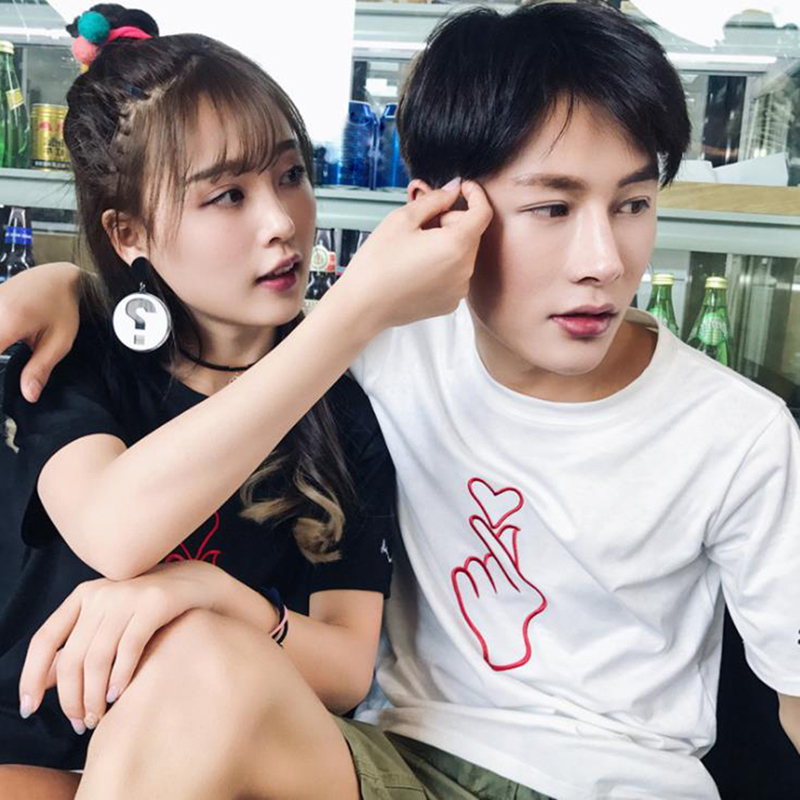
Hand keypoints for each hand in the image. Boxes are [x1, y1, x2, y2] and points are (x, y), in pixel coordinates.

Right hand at [0, 262, 81, 401]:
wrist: (59, 277)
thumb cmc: (63, 306)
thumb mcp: (60, 341)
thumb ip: (40, 369)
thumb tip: (28, 396)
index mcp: (8, 320)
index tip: (7, 385)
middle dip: (1, 360)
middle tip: (17, 356)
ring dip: (1, 350)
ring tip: (15, 350)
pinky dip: (0, 339)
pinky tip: (6, 346)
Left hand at [18, 560, 224, 732]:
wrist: (193, 584)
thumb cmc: (144, 610)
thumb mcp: (106, 623)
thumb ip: (76, 648)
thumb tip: (41, 684)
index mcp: (82, 596)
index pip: (44, 639)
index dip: (31, 676)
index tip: (30, 708)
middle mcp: (101, 592)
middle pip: (72, 656)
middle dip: (71, 698)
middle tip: (79, 723)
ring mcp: (128, 596)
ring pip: (98, 657)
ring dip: (94, 695)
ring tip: (98, 716)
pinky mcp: (154, 603)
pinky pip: (129, 648)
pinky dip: (120, 677)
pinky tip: (118, 695)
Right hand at [340, 179, 491, 329]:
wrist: (363, 305)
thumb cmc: (378, 264)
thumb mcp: (402, 219)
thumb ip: (434, 199)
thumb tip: (453, 190)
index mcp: (456, 246)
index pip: (482, 212)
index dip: (474, 194)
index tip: (462, 188)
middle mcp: (464, 270)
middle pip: (471, 233)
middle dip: (451, 221)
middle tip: (421, 223)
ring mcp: (458, 290)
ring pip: (462, 254)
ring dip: (447, 243)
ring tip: (416, 248)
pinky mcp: (449, 302)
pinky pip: (454, 274)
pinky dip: (443, 265)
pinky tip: (417, 267)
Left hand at [452, 515, 546, 671]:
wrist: (505, 645)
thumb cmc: (517, 614)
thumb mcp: (524, 590)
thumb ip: (515, 559)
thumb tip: (510, 529)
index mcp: (515, 583)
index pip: (499, 552)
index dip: (486, 534)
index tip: (476, 518)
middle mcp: (499, 589)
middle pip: (484, 560)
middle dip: (485, 563)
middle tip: (489, 575)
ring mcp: (483, 596)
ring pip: (473, 567)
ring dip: (476, 571)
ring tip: (483, 584)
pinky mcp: (468, 604)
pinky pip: (461, 579)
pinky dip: (464, 578)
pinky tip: (470, 584)